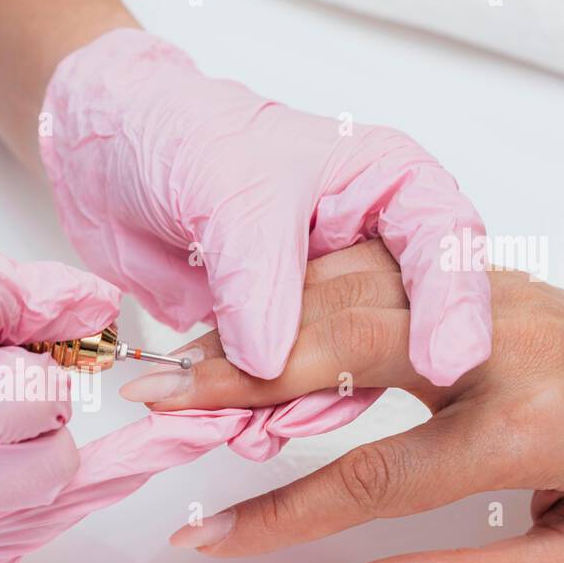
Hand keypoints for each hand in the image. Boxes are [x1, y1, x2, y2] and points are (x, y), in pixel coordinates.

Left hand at [39, 28, 490, 385]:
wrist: (109, 161)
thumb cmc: (181, 135)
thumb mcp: (229, 190)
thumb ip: (259, 274)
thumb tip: (270, 361)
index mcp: (391, 185)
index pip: (446, 245)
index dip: (454, 306)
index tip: (446, 362)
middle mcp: (373, 250)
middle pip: (397, 327)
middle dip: (355, 376)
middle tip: (306, 410)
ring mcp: (328, 303)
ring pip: (342, 373)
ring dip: (295, 407)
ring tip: (248, 427)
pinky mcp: (280, 343)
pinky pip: (289, 391)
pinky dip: (259, 413)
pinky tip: (232, 425)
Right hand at [134, 240, 563, 562]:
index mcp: (526, 428)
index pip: (369, 481)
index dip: (273, 518)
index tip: (201, 537)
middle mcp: (497, 344)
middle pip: (334, 352)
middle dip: (232, 380)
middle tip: (153, 402)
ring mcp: (480, 293)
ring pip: (341, 294)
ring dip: (252, 329)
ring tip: (176, 366)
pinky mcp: (467, 271)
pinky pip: (362, 267)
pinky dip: (290, 289)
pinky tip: (240, 317)